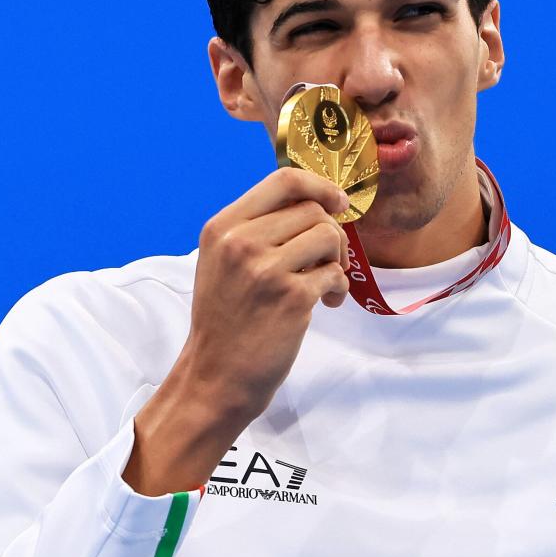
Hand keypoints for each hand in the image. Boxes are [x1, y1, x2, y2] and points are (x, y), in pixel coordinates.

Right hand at [122, 166, 349, 495]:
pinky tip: (327, 304)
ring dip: (338, 260)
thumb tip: (315, 201)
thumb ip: (258, 229)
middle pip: (312, 210)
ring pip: (328, 236)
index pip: (283, 180)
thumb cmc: (227, 320)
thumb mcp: (223, 262)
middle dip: (331, 234)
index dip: (320, 186)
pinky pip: (336, 274)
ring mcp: (266, 270)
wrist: (217, 376)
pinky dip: (339, 288)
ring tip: (327, 284)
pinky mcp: (292, 298)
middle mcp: (241, 243)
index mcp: (222, 228)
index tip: (338, 202)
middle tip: (328, 262)